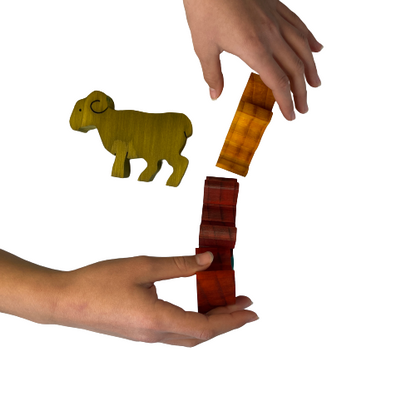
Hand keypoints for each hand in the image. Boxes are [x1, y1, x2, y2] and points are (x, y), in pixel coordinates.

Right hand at [52, 251, 257, 346]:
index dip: (232, 321)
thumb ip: (178, 265)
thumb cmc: (99, 281)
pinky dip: (193, 321)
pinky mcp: (139, 332)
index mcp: (157, 320)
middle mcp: (154, 334)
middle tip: (244, 304)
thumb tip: (208, 261)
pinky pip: (175, 331)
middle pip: (201, 334)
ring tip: (224, 302)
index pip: (206, 327)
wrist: (65, 300)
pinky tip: (195, 306)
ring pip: (188, 335)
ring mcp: (146, 336)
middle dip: (227, 321)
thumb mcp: (142, 266)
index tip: (252, 312)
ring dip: (210, 321)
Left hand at [183, 0, 322, 119]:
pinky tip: (316, 48)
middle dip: (301, 92)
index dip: (286, 102)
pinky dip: (309, 39)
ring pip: (302, 47)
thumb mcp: (203, 45)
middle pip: (294, 68)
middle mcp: (271, 34)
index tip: (291, 116)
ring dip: (311, 68)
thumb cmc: (204, 6)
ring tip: (316, 83)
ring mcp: (275, 19)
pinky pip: (299, 25)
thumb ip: (212, 73)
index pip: (278, 82)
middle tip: (304, 108)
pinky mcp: (275, 6)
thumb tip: (215, 95)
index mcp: (254, 48)